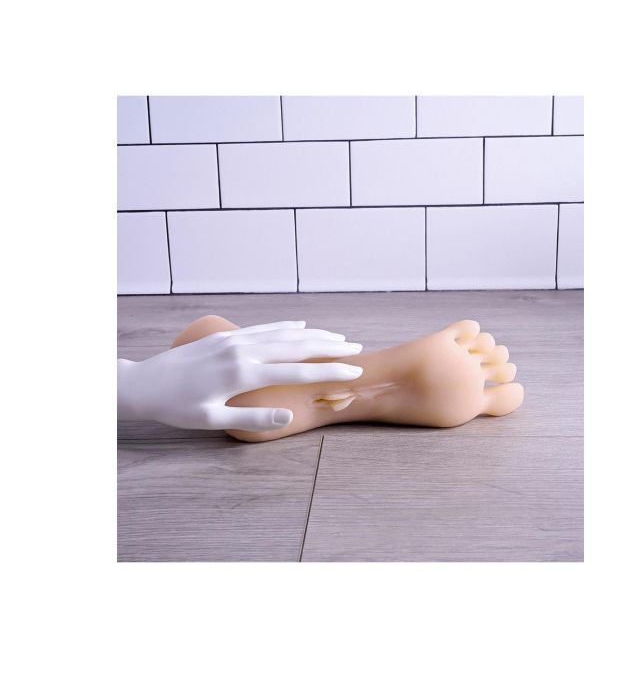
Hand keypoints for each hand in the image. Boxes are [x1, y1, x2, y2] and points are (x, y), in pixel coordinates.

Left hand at [118, 320, 362, 430]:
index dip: (329, 372)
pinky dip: (285, 326)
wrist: (143, 383)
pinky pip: (262, 327)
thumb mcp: (212, 421)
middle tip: (357, 349)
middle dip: (330, 347)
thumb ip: (252, 419)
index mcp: (242, 374)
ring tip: (338, 337)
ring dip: (314, 334)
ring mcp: (234, 340)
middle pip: (296, 345)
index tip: (354, 371)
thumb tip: (288, 419)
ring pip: (283, 333)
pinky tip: (301, 326)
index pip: (296, 372)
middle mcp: (243, 351)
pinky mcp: (226, 336)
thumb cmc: (176, 408)